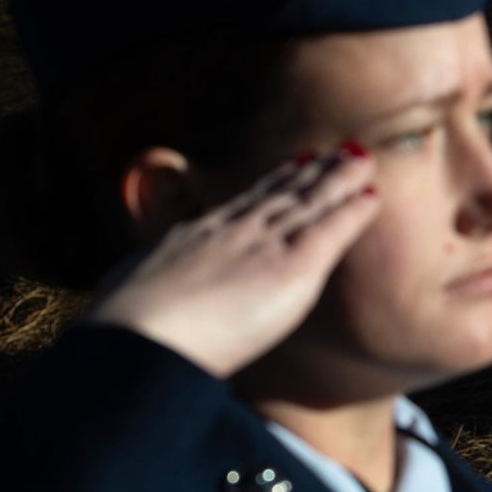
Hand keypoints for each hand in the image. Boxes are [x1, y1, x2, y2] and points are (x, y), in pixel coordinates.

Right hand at [87, 147, 380, 377]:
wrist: (138, 338)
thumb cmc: (124, 334)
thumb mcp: (124, 296)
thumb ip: (136, 290)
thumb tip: (119, 297)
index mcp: (194, 241)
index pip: (241, 207)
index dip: (269, 186)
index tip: (290, 168)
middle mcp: (233, 233)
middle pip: (280, 195)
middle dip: (309, 174)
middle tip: (335, 153)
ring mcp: (263, 245)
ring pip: (309, 202)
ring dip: (337, 181)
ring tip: (361, 160)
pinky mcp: (292, 267)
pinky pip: (331, 231)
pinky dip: (353, 213)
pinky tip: (372, 197)